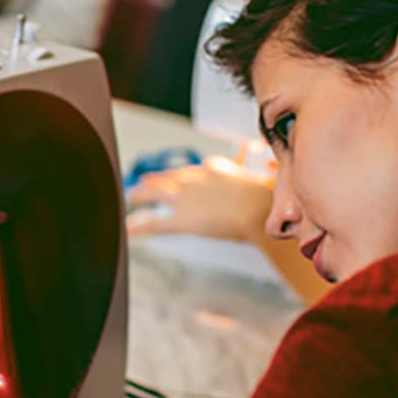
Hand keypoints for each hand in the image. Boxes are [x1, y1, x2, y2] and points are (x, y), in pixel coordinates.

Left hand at [127, 156, 273, 243]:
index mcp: (214, 169)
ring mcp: (187, 199)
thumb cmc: (265, 200)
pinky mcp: (183, 219)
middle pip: (170, 177)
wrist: (258, 210)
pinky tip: (132, 229)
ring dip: (142, 195)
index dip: (180, 173)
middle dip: (156, 179)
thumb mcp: (257, 182)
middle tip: (144, 180)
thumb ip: (250, 180)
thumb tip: (257, 177)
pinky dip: (143, 226)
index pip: (193, 169)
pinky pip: (158, 223)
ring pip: (157, 194)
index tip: (173, 173)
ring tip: (132, 197)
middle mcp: (196, 180)